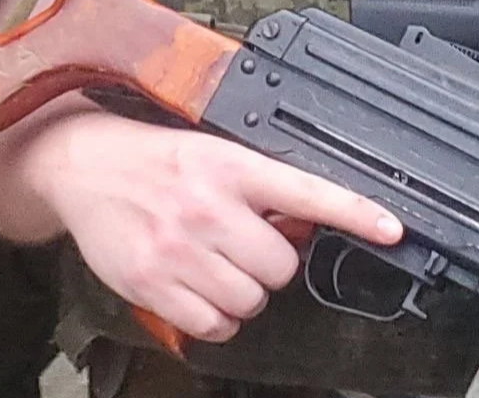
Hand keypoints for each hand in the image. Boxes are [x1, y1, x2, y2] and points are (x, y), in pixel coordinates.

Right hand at [0, 97, 402, 343]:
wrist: (85, 165)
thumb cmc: (157, 158)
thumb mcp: (214, 152)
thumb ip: (258, 184)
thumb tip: (304, 222)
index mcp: (231, 165)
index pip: (307, 191)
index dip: (355, 212)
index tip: (392, 228)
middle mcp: (209, 207)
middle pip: (281, 266)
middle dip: (271, 261)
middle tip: (245, 242)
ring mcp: (179, 250)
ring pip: (250, 301)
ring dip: (244, 291)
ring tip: (217, 262)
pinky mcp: (152, 284)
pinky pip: (213, 326)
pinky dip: (215, 318)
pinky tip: (197, 286)